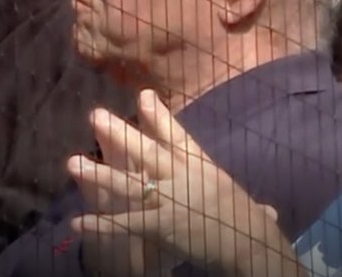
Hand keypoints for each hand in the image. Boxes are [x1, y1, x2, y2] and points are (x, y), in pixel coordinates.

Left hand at [70, 90, 293, 275]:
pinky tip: (78, 221)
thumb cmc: (251, 227)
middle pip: (147, 152)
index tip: (142, 95)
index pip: (177, 136)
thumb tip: (269, 212)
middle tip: (95, 116)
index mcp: (203, 167)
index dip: (158, 116)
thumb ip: (243, 200)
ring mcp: (173, 200)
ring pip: (130, 184)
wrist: (253, 246)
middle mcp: (185, 178)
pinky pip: (127, 223)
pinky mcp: (164, 226)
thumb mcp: (241, 203)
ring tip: (72, 163)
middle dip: (119, 134)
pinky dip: (102, 223)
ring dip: (98, 174)